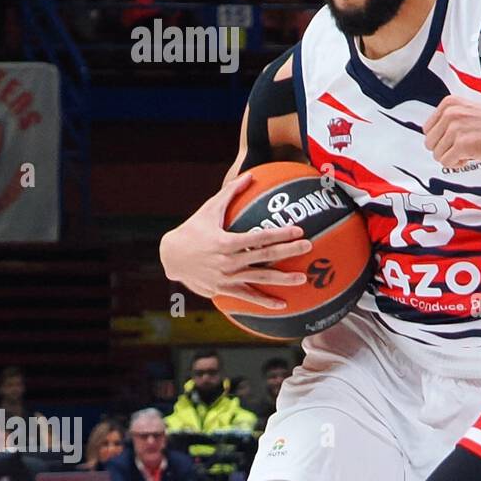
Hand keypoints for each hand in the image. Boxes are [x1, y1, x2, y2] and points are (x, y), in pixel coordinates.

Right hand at [159, 173, 312, 308]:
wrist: (170, 257)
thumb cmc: (192, 230)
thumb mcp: (209, 210)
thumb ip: (231, 193)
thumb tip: (251, 174)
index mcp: (226, 241)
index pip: (259, 237)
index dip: (280, 234)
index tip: (299, 230)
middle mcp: (228, 261)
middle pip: (265, 256)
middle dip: (289, 252)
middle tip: (309, 247)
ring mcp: (227, 277)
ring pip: (260, 279)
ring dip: (283, 280)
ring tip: (303, 279)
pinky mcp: (224, 289)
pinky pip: (248, 296)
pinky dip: (264, 302)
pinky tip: (282, 305)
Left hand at [423, 95, 480, 168]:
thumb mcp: (468, 111)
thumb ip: (449, 120)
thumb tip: (431, 138)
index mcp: (449, 103)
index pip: (427, 129)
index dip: (441, 139)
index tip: (455, 140)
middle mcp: (450, 113)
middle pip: (430, 143)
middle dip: (444, 150)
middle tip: (462, 148)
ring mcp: (456, 129)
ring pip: (437, 154)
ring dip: (452, 158)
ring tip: (468, 152)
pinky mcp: (462, 145)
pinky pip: (446, 163)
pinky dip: (457, 165)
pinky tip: (470, 157)